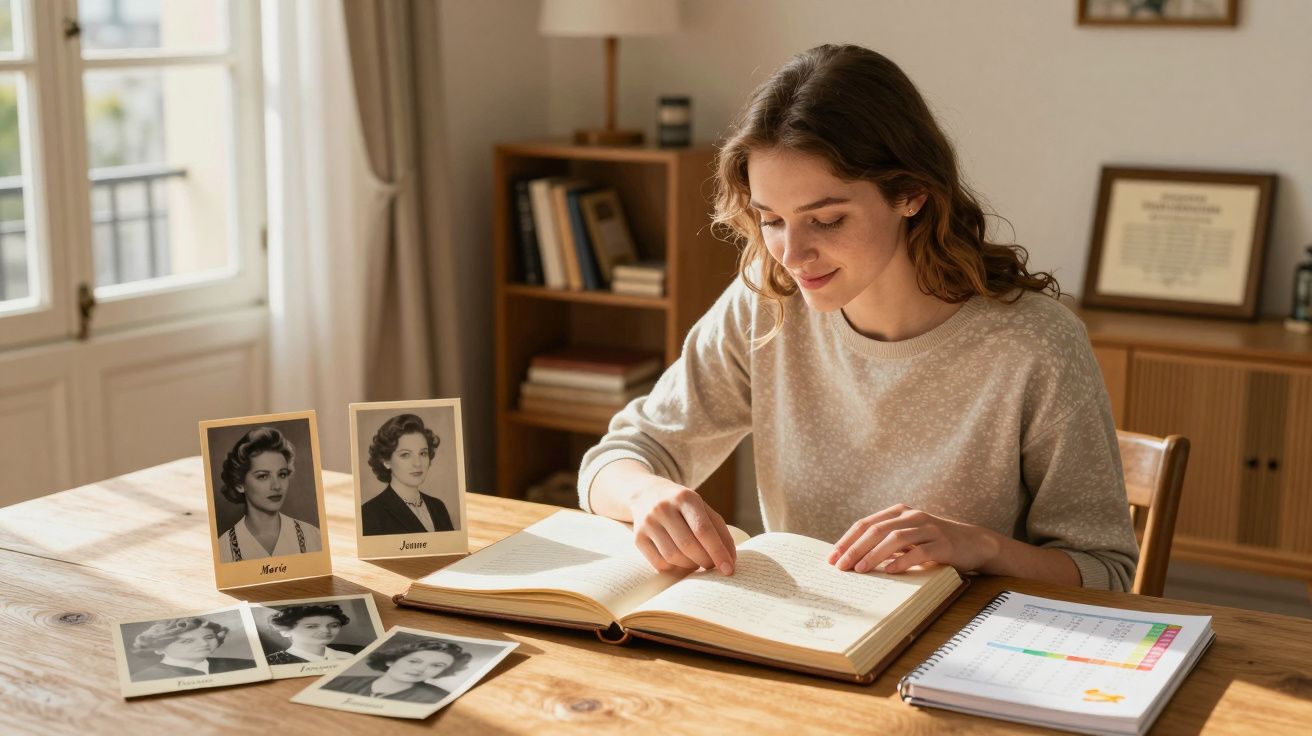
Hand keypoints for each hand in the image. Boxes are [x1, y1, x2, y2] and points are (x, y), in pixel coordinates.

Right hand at [629, 476, 735, 575]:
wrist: (645, 493)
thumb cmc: (682, 505)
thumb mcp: (702, 508)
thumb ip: (719, 530)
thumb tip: (730, 559)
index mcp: (685, 497)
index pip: (703, 530)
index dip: (718, 552)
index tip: (729, 569)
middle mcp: (664, 508)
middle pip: (688, 545)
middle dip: (705, 561)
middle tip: (712, 565)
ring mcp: (648, 523)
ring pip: (673, 557)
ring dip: (690, 566)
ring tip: (697, 561)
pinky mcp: (638, 537)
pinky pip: (659, 563)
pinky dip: (674, 568)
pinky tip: (681, 561)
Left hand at [827, 504, 1000, 574]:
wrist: (974, 543)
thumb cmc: (934, 543)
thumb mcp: (908, 538)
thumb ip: (885, 543)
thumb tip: (853, 559)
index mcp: (899, 512)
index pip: (866, 523)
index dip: (847, 540)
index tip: (832, 557)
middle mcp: (912, 516)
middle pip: (877, 530)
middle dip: (855, 548)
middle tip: (841, 566)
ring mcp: (929, 528)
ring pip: (895, 538)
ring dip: (875, 555)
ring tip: (860, 570)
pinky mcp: (943, 544)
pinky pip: (919, 551)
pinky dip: (902, 561)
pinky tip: (890, 571)